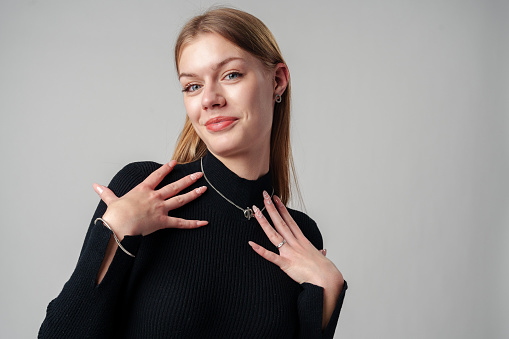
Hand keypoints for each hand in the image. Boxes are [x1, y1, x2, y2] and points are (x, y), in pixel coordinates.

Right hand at [93, 160, 207, 238]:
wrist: (118, 226)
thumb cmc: (115, 215)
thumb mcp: (111, 200)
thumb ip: (106, 193)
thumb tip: (95, 186)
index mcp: (143, 190)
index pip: (157, 176)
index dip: (166, 169)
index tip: (174, 163)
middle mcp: (154, 197)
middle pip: (175, 185)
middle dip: (188, 179)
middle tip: (199, 174)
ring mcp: (160, 208)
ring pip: (181, 199)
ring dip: (194, 194)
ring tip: (204, 189)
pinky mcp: (163, 221)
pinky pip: (180, 223)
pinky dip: (193, 224)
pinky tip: (204, 222)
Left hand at [248, 191, 343, 327]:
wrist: (328, 280)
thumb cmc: (326, 270)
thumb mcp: (322, 258)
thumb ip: (320, 253)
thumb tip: (322, 252)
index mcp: (302, 241)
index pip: (290, 221)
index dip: (282, 209)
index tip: (276, 199)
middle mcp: (295, 243)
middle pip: (281, 222)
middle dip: (271, 208)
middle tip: (264, 196)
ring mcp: (290, 252)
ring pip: (274, 234)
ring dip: (264, 222)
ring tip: (256, 211)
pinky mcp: (286, 264)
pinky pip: (271, 256)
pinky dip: (260, 250)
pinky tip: (251, 243)